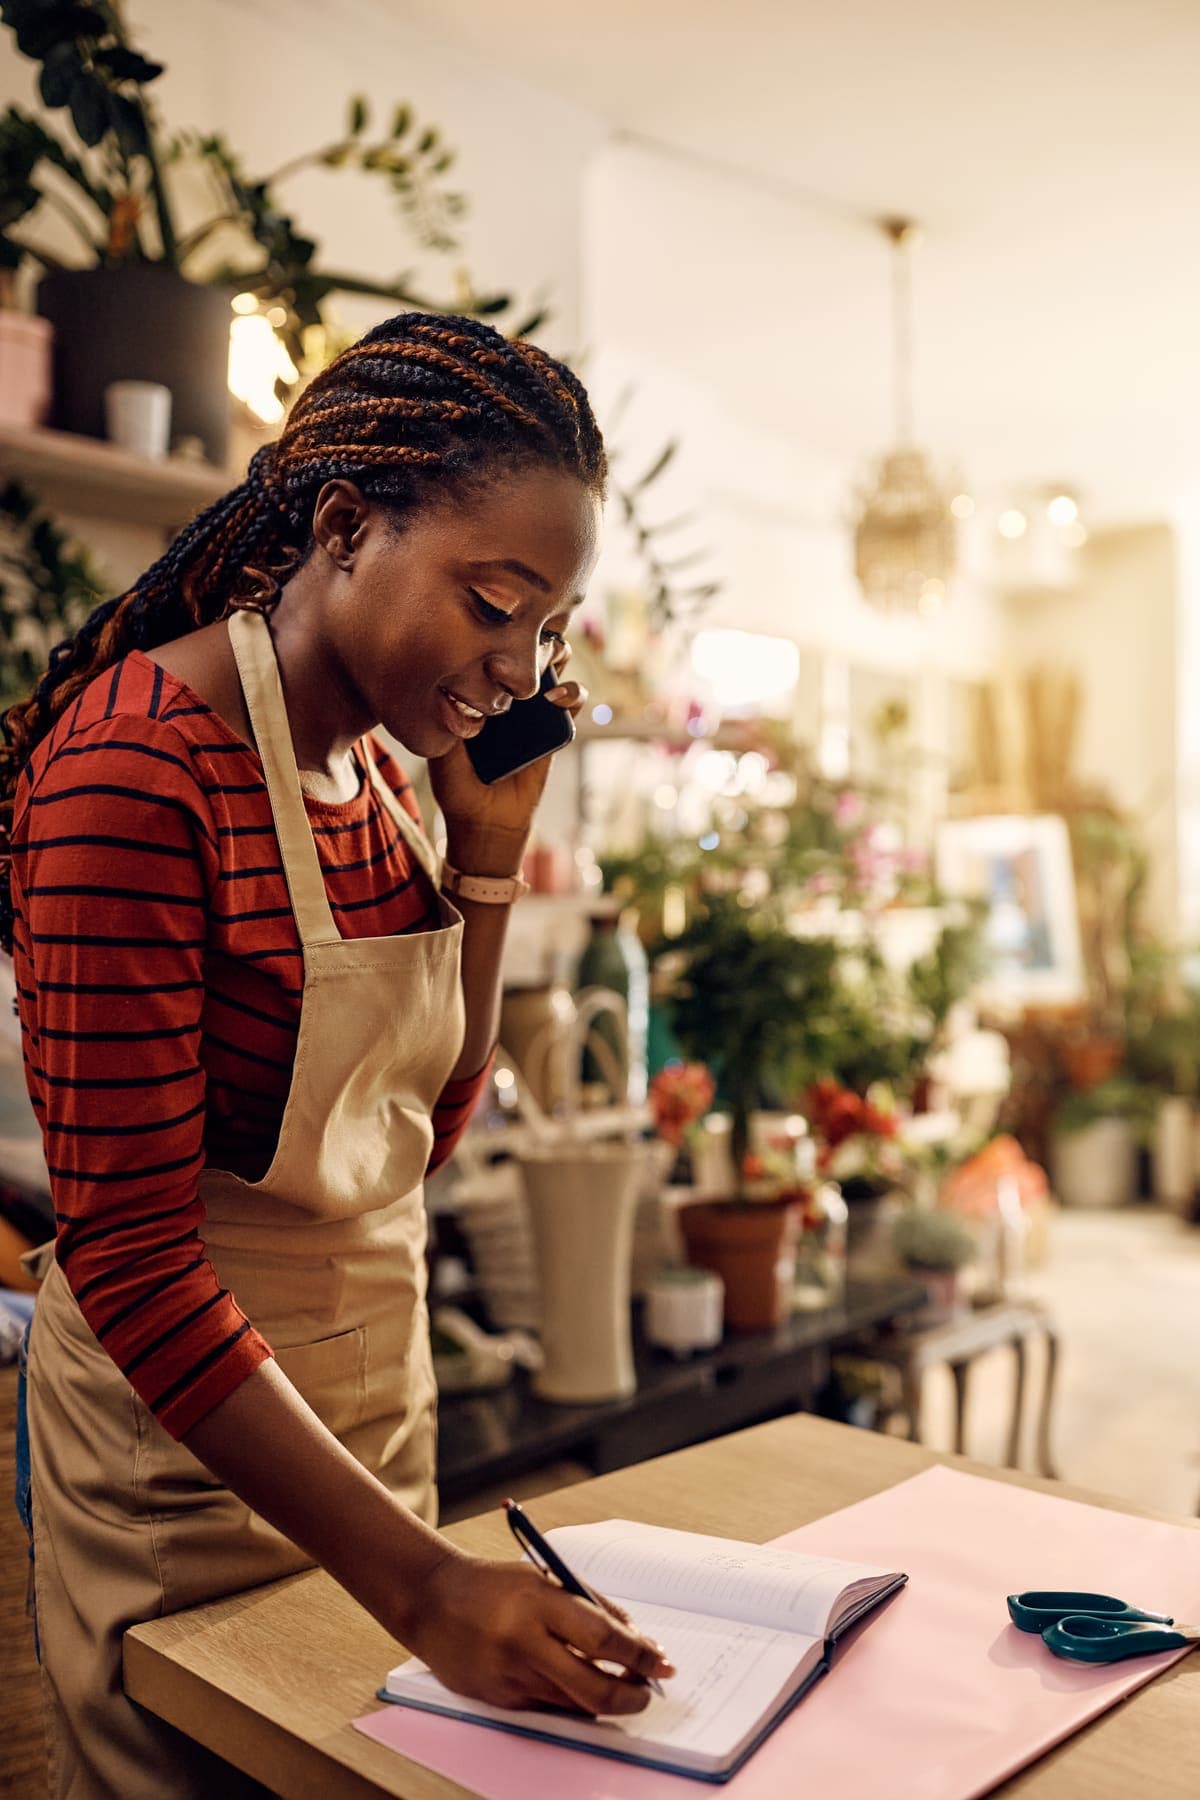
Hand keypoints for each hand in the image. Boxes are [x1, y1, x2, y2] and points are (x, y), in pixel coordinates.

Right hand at [406, 1548, 674, 1715]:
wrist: (430, 1601)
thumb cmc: (494, 1584)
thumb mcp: (544, 1578)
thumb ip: (590, 1605)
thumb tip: (635, 1639)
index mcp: (537, 1602)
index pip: (603, 1637)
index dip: (640, 1654)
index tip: (663, 1662)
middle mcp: (523, 1643)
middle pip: (594, 1687)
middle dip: (632, 1694)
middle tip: (649, 1691)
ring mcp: (510, 1677)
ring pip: (575, 1704)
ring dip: (607, 1700)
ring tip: (623, 1687)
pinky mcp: (500, 1701)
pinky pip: (549, 1707)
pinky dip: (573, 1701)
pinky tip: (581, 1687)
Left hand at [428, 645, 586, 863]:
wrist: (484, 823)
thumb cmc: (457, 787)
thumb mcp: (442, 747)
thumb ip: (444, 717)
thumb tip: (447, 681)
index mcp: (482, 694)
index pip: (498, 654)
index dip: (506, 635)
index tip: (503, 631)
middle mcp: (510, 700)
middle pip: (532, 653)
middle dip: (538, 638)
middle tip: (532, 642)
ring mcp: (534, 715)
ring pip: (558, 672)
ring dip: (560, 659)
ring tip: (551, 666)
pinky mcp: (555, 734)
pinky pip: (572, 707)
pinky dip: (573, 695)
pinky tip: (558, 698)